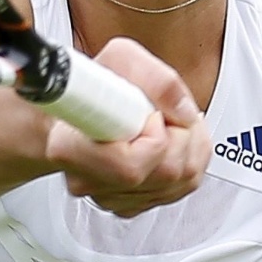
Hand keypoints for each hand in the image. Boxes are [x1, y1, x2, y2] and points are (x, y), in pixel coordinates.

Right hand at [45, 37, 211, 216]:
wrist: (83, 102)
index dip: (154, 138)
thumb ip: (158, 80)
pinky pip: (180, 190)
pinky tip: (171, 140)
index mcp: (71, 145)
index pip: (130, 167)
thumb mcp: (124, 58)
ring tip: (169, 122)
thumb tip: (184, 113)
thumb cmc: (98, 82)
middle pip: (165, 174)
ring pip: (179, 184)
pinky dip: (188, 161)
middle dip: (182, 135)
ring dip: (190, 147)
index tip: (151, 115)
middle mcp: (86, 179)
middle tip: (164, 111)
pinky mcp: (129, 204)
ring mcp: (108, 196)